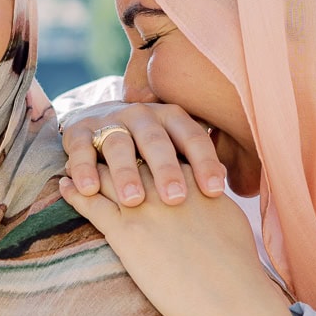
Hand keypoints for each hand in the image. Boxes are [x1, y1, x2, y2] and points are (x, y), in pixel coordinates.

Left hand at [60, 164, 293, 315]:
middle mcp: (163, 185)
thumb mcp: (229, 215)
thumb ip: (211, 193)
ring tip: (71, 164)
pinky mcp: (125, 233)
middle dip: (109, 150)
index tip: (128, 146)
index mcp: (190, 176)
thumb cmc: (237, 264)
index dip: (141, 148)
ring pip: (105, 175)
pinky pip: (91, 204)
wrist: (229, 298)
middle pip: (128, 155)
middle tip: (91, 147)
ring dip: (86, 166)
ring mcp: (142, 206)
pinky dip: (75, 192)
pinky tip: (65, 186)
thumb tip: (209, 187)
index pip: (158, 151)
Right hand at [61, 101, 225, 207]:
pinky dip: (83, 167)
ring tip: (133, 200)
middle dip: (166, 169)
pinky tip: (87, 189)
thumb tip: (235, 189)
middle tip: (176, 198)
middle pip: (156, 140)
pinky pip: (80, 147)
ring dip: (126, 171)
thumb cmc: (150, 150)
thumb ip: (197, 164)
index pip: (193, 138)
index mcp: (172, 119)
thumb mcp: (176, 150)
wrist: (102, 124)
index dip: (204, 163)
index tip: (215, 192)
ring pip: (118, 143)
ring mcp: (110, 121)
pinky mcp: (79, 130)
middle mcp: (143, 115)